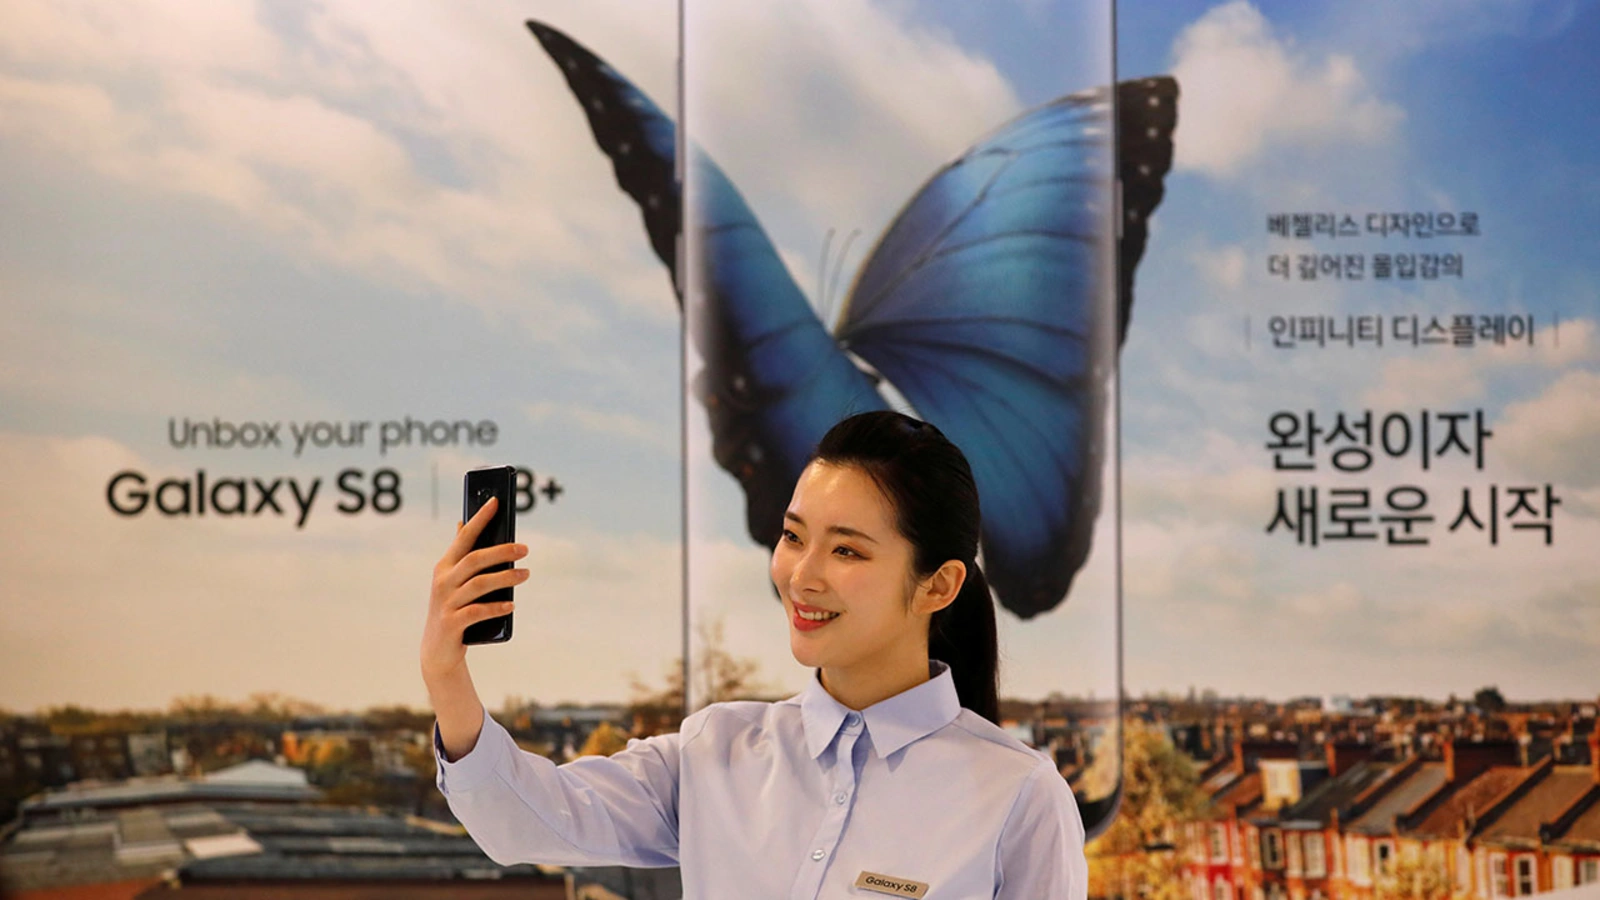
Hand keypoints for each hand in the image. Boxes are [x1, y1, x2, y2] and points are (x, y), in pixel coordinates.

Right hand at [420, 496, 529, 681]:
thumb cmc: (453, 608)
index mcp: (445, 567)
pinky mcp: (452, 624)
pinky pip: (477, 612)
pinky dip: (496, 607)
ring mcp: (446, 603)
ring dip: (505, 578)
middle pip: (475, 559)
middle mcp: (443, 581)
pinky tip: (511, 605)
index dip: (479, 519)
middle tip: (525, 548)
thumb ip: (461, 555)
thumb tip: (464, 523)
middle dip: (501, 551)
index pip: (464, 537)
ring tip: (526, 574)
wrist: (437, 650)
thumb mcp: (453, 580)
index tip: (496, 502)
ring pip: (479, 584)